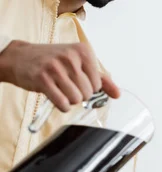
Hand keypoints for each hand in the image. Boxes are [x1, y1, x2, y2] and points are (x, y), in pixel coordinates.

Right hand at [0, 40, 119, 110]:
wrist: (20, 57)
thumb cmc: (53, 61)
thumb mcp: (79, 64)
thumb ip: (101, 79)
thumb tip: (118, 94)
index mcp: (83, 51)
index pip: (98, 84)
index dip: (89, 88)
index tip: (77, 81)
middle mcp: (70, 57)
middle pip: (88, 93)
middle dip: (79, 95)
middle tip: (67, 86)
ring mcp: (56, 67)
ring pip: (77, 99)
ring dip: (70, 100)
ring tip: (61, 90)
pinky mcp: (43, 79)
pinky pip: (63, 103)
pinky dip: (62, 106)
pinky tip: (56, 97)